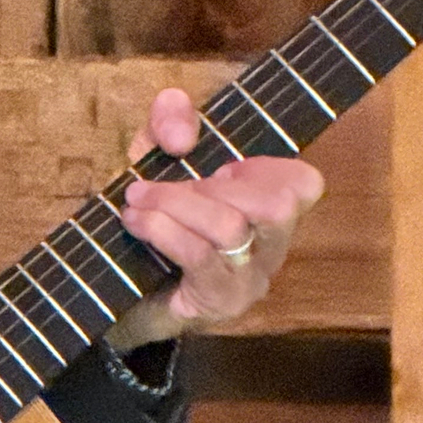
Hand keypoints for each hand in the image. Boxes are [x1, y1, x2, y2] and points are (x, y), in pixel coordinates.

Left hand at [107, 87, 323, 346]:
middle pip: (278, 204)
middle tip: (157, 188)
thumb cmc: (153, 223)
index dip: (262, 166)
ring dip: (173, 203)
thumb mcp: (157, 160)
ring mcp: (250, 279)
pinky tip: (137, 223)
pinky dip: (162, 230)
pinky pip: (200, 255)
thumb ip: (169, 125)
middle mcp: (271, 247)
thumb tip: (178, 119)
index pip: (304, 184)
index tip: (219, 168)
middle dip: (209, 185)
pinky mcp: (220, 302)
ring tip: (135, 201)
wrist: (118, 291)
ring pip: (231, 227)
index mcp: (268, 208)